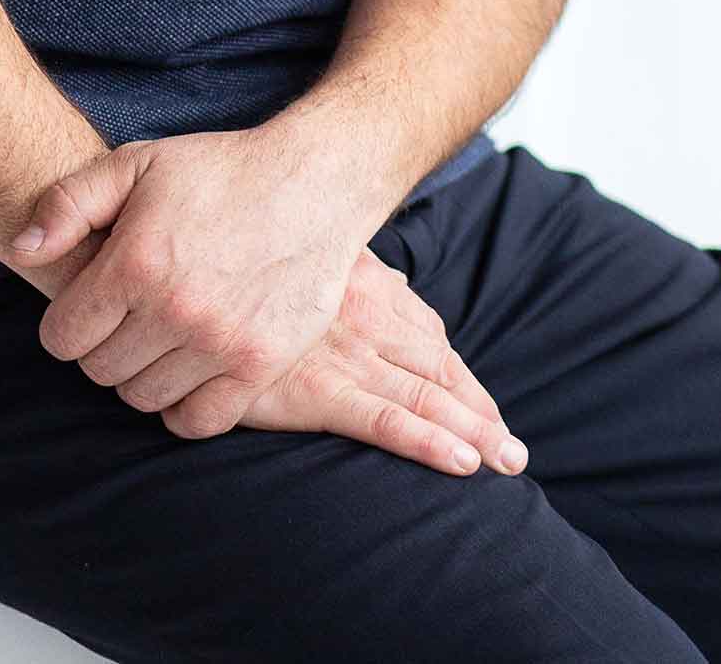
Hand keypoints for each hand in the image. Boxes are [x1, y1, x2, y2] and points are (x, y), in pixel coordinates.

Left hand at [14, 129, 369, 438]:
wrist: (314, 183)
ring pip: (143, 398)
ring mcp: (219, 343)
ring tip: (159, 336)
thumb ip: (69, 203)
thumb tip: (21, 250)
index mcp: (136, 262)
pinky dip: (184, 406)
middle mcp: (174, 310)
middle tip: (128, 316)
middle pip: (100, 372)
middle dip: (103, 346)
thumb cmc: (219, 171)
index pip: (63, 338)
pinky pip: (197, 421)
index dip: (68, 323)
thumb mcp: (137, 164)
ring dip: (142, 374)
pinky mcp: (259, 365)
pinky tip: (188, 368)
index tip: (89, 306)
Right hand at [240, 242, 528, 478]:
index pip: (429, 339)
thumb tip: (396, 285)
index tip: (486, 411)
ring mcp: (348, 355)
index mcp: (370, 287)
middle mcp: (369, 321)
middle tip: (514, 453)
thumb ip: (356, 273)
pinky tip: (461, 463)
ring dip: (472, 433)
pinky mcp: (318, 389)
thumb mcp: (314, 256)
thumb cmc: (256, 258)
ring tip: (506, 464)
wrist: (206, 268)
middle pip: (439, 371)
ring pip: (426, 398)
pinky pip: (384, 420)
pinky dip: (427, 441)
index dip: (461, 380)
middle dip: (480, 414)